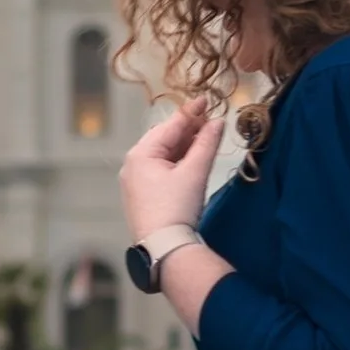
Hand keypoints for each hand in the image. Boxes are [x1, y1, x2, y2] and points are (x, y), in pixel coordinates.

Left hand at [119, 101, 228, 242]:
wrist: (164, 249)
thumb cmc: (177, 208)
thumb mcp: (195, 173)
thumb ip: (207, 144)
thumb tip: (217, 122)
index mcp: (141, 154)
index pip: (170, 126)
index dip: (191, 112)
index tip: (207, 100)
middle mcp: (133, 165)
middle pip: (164, 139)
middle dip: (187, 129)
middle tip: (210, 120)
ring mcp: (135, 181)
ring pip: (163, 155)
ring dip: (184, 146)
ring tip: (205, 137)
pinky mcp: (142, 196)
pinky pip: (160, 170)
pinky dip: (177, 162)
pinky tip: (192, 160)